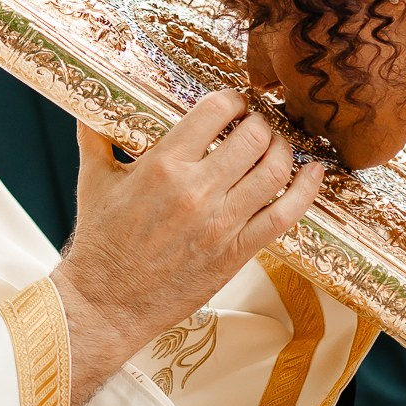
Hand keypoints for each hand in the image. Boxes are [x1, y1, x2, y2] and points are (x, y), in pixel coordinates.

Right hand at [53, 91, 325, 401]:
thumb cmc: (99, 245)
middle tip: (258, 124)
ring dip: (284, 149)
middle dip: (262, 123)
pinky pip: (284, 215)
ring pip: (275, 170)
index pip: (215, 110)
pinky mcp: (236, 252)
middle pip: (254, 136)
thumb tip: (90, 106)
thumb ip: (95, 137)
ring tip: (278, 145)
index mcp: (163, 165)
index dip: (233, 100)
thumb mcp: (93, 181)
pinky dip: (306, 190)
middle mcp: (197, 190)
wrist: (106, 304)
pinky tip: (314, 173)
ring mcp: (221, 223)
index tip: (235, 103)